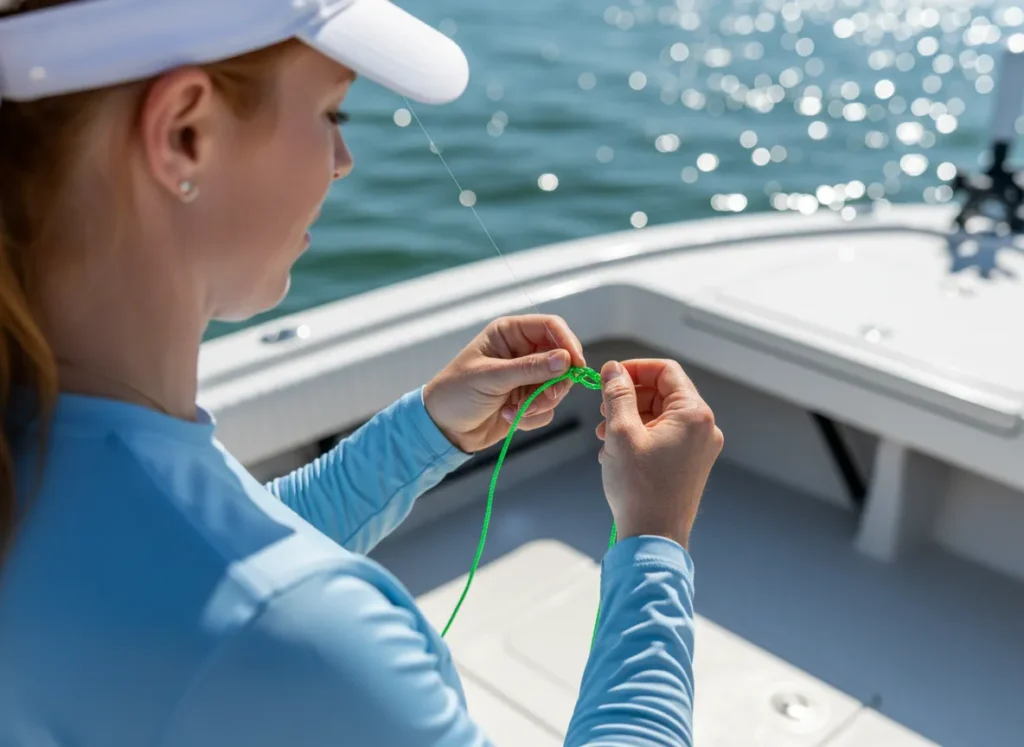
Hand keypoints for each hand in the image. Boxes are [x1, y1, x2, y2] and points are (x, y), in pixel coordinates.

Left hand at [422, 315, 586, 453]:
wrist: (442, 428)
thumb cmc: (456, 393)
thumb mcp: (490, 377)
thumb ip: (529, 368)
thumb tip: (565, 360)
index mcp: (510, 333)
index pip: (551, 327)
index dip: (568, 343)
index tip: (576, 366)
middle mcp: (522, 351)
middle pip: (562, 360)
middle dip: (553, 384)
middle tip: (538, 400)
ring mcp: (527, 377)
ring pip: (558, 387)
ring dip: (540, 404)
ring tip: (513, 412)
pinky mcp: (528, 400)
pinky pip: (548, 408)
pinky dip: (532, 417)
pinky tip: (508, 418)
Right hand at [595, 359, 723, 548]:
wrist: (653, 537)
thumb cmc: (639, 488)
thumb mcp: (621, 432)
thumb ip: (617, 395)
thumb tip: (613, 369)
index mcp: (694, 414)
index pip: (666, 371)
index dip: (635, 369)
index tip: (610, 378)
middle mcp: (704, 428)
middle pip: (663, 393)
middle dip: (629, 397)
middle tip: (603, 410)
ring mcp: (699, 448)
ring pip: (661, 415)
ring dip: (630, 418)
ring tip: (605, 435)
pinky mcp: (690, 464)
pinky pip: (664, 436)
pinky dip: (640, 436)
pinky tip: (616, 452)